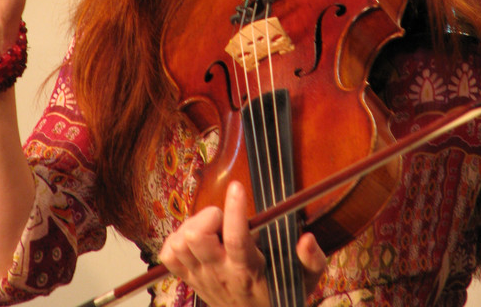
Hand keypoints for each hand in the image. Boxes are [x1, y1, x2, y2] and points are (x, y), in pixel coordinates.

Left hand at [159, 181, 327, 306]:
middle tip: (223, 218)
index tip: (238, 187)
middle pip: (196, 237)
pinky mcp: (188, 278)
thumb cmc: (280, 292)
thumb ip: (311, 260)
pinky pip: (168, 255)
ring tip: (211, 228)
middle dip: (209, 216)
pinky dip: (177, 240)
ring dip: (193, 226)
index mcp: (247, 270)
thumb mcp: (304, 280)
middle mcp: (219, 273)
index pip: (236, 239)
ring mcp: (200, 276)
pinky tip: (194, 239)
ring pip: (181, 242)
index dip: (234, 210)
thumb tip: (307, 238)